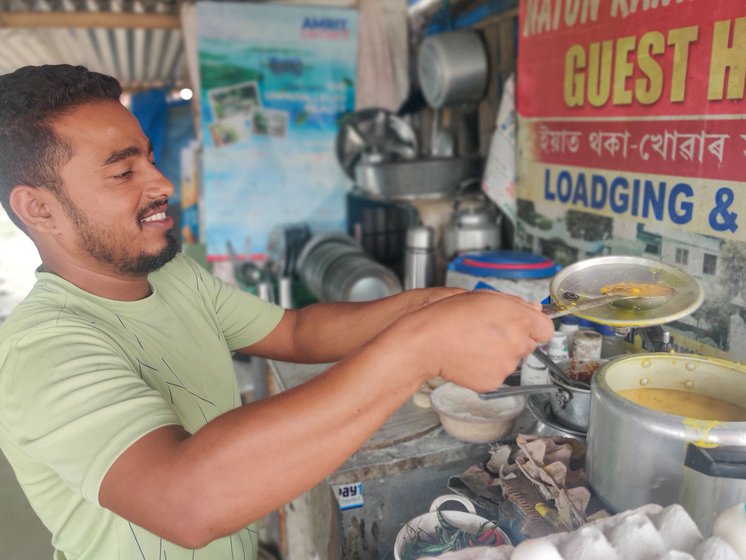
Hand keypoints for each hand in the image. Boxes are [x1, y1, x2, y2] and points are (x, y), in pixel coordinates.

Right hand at [399, 290, 554, 392]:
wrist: (428, 341)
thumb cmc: (450, 315)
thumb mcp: (485, 296)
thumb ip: (516, 303)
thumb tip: (534, 310)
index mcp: (519, 319)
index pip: (546, 329)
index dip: (533, 327)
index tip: (524, 327)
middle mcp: (517, 344)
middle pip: (528, 345)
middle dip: (514, 340)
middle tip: (489, 333)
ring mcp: (507, 365)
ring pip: (512, 361)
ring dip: (500, 354)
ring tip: (475, 344)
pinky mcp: (494, 382)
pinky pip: (498, 375)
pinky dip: (487, 368)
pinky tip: (471, 357)